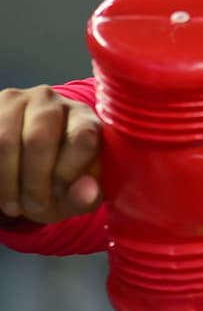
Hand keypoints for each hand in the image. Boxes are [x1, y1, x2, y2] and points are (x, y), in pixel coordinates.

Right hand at [0, 86, 101, 222]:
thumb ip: (86, 197)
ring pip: (5, 142)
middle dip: (33, 183)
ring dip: (7, 182)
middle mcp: (51, 101)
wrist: (27, 165)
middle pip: (39, 139)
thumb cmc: (59, 179)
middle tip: (32, 209)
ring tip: (13, 205)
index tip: (59, 195)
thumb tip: (86, 195)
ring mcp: (16, 101)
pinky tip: (1, 191)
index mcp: (84, 117)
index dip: (68, 172)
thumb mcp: (77, 195)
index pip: (82, 137)